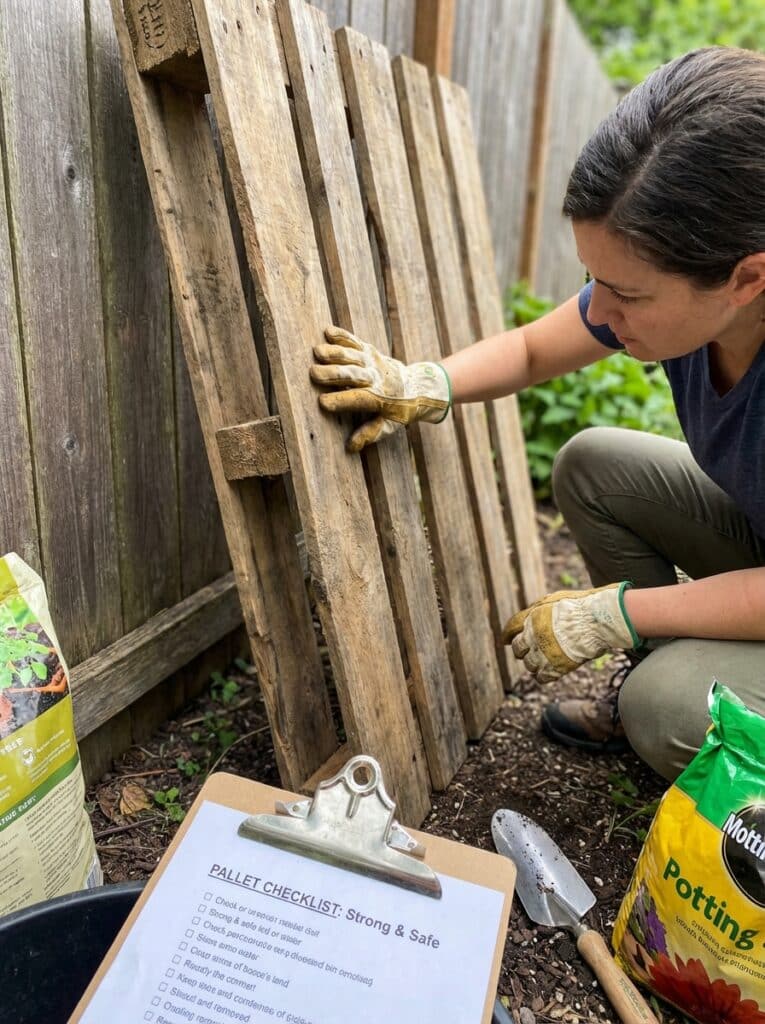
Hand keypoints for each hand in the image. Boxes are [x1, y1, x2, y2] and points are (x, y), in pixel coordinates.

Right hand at [310, 326, 450, 451]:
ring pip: (353, 356)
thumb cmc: (400, 409)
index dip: (341, 400)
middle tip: (313, 373)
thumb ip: (371, 434)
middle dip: (333, 374)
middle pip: (353, 375)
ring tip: (317, 351)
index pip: (358, 399)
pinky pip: (356, 341)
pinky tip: (327, 331)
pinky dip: (342, 335)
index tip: (323, 402)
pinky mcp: (370, 350)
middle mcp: (376, 378)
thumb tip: (351, 447)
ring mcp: (373, 361)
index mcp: (379, 398)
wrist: (418, 386)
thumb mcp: (390, 426)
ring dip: (335, 353)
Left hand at [503, 582, 640, 682]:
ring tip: (544, 659)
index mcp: (532, 616)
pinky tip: (548, 672)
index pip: (511, 627)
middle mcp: (533, 635)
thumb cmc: (582, 606)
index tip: (504, 641)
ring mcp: (543, 652)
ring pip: (528, 664)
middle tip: (528, 651)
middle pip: (517, 648)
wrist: (597, 621)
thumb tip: (530, 614)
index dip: (506, 635)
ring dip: (534, 663)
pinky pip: (541, 677)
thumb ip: (539, 609)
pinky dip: (543, 676)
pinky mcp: (555, 667)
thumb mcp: (555, 599)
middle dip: (521, 649)